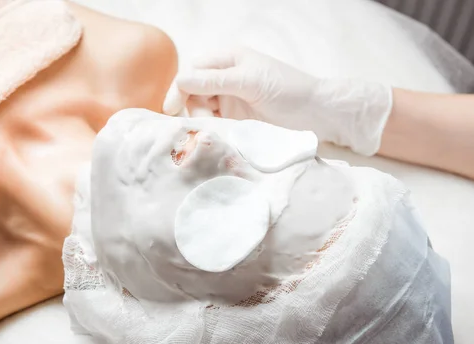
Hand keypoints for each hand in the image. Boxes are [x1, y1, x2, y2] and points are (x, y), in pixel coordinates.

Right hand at [163, 47, 392, 155]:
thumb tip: (180, 81)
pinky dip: (209, 131)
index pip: (192, 71)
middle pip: (192, 91)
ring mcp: (230, 100)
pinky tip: (214, 137)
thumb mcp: (249, 81)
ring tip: (211, 132)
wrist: (318, 115)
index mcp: (228, 60)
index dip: (179, 88)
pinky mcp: (236, 121)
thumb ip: (214, 80)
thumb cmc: (289, 90)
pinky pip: (213, 124)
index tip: (171, 109)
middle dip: (189, 106)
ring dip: (199, 121)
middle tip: (198, 123)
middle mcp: (226, 78)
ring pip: (200, 110)